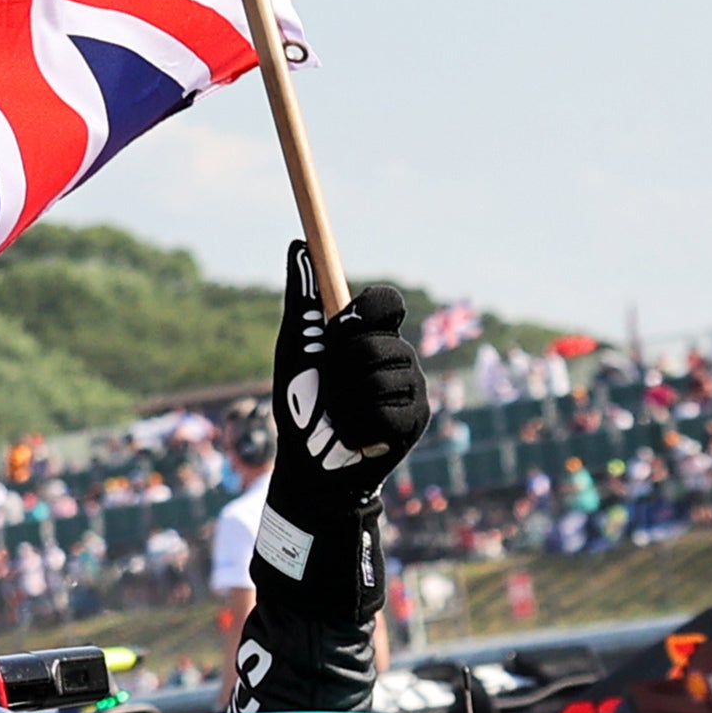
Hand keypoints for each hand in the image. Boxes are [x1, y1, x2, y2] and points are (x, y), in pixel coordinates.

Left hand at [272, 244, 426, 488]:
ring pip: (380, 376)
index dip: (366, 309)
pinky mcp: (416, 419)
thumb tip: (298, 244)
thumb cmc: (299, 407)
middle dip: (340, 367)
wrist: (309, 468)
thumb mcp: (294, 348)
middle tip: (329, 389)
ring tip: (339, 417)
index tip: (340, 325)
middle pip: (376, 340)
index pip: (386, 301)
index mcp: (371, 334)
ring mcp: (412, 387)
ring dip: (344, 401)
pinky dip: (357, 425)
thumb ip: (300, 300)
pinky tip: (355, 437)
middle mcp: (398, 356)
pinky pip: (386, 410)